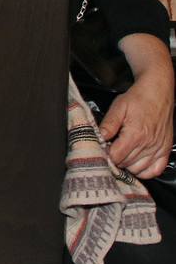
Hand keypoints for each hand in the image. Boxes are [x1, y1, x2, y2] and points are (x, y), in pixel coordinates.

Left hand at [102, 34, 175, 177]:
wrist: (158, 92)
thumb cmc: (138, 98)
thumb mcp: (118, 107)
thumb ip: (108, 124)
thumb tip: (98, 138)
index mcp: (135, 134)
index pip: (116, 156)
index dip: (105, 155)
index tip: (102, 150)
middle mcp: (148, 144)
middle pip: (126, 164)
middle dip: (115, 159)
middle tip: (110, 150)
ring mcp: (158, 148)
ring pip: (139, 169)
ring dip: (128, 165)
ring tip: (122, 154)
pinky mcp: (165, 150)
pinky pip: (155, 170)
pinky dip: (145, 171)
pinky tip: (136, 163)